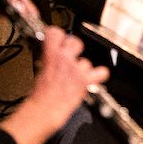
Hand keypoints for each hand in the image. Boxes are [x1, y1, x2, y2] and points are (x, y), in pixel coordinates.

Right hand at [0, 27, 108, 143]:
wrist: (45, 110)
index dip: (57, 35)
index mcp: (51, 55)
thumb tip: (52, 54)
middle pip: (75, 42)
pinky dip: (99, 75)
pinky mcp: (85, 80)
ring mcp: (77, 69)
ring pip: (86, 61)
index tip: (58, 39)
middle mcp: (65, 58)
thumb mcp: (40, 71)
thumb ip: (48, 59)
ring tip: (75, 78)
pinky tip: (95, 78)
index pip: (55, 33)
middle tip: (70, 57)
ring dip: (82, 69)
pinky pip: (102, 72)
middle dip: (74, 49)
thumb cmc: (40, 95)